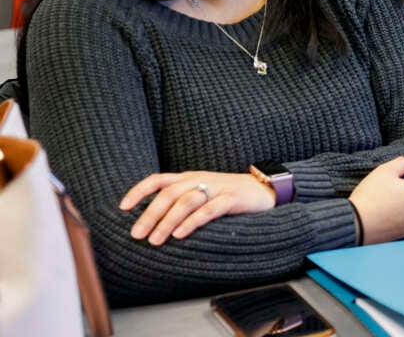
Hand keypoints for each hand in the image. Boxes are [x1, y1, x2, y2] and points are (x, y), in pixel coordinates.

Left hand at [119, 171, 275, 244]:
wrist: (266, 188)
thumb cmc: (230, 194)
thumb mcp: (203, 192)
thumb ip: (182, 200)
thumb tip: (151, 221)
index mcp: (190, 177)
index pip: (158, 180)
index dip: (139, 191)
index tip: (123, 208)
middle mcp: (200, 179)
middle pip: (169, 193)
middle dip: (150, 214)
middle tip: (137, 234)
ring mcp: (217, 188)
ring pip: (186, 201)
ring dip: (167, 221)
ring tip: (155, 240)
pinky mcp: (233, 198)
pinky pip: (209, 209)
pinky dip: (192, 222)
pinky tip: (180, 234)